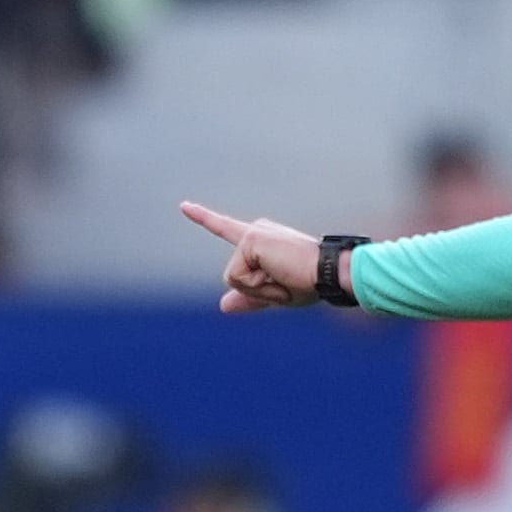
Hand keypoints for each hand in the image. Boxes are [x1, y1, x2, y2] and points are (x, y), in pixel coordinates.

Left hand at [182, 204, 326, 310]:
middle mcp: (256, 231)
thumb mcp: (275, 295)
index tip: (183, 206)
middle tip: (286, 281)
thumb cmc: (310, 282)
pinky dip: (259, 286)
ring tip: (284, 276)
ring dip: (259, 289)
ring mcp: (252, 233)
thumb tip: (222, 305)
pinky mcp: (250, 240)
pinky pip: (239, 278)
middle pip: (236, 277)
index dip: (204, 218)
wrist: (329, 274)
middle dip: (258, 290)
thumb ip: (248, 298)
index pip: (226, 229)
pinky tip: (279, 272)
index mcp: (261, 240)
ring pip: (235, 279)